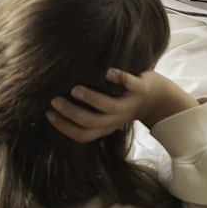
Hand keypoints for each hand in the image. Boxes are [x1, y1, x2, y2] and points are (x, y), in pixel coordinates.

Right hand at [46, 68, 195, 143]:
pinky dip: (119, 78)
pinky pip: (130, 85)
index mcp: (106, 126)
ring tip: (75, 89)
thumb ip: (88, 112)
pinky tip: (106, 72)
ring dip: (91, 99)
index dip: (64, 127)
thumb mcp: (107, 114)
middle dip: (71, 113)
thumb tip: (55, 105)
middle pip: (92, 123)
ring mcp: (129, 104)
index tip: (49, 114)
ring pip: (109, 108)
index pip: (83, 135)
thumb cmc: (123, 102)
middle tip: (55, 101)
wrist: (157, 97)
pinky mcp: (140, 88)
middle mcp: (117, 119)